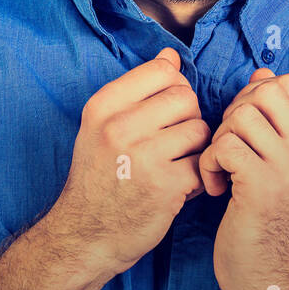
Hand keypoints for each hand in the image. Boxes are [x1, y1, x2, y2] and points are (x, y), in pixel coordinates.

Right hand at [48, 47, 210, 278]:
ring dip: (196, 147)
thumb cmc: (99, 177)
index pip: (162, 71)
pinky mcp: (165, 186)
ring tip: (177, 162)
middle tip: (175, 140)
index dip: (174, 87)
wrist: (86, 234)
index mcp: (103, 106)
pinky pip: (202, 163)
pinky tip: (180, 185)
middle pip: (185, 97)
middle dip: (188, 117)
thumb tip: (170, 55)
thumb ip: (137, 90)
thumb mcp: (102, 127)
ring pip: (199, 129)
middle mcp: (119, 127)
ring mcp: (142, 157)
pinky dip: (198, 175)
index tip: (167, 109)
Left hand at [199, 68, 288, 289]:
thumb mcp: (278, 161)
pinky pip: (223, 146)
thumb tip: (263, 72)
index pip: (288, 83)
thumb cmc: (263, 212)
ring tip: (224, 169)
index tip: (247, 129)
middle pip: (265, 92)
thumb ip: (273, 118)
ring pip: (241, 117)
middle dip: (236, 113)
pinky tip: (218, 188)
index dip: (256, 95)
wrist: (264, 270)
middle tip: (231, 147)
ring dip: (220, 140)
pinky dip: (209, 164)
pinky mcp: (262, 186)